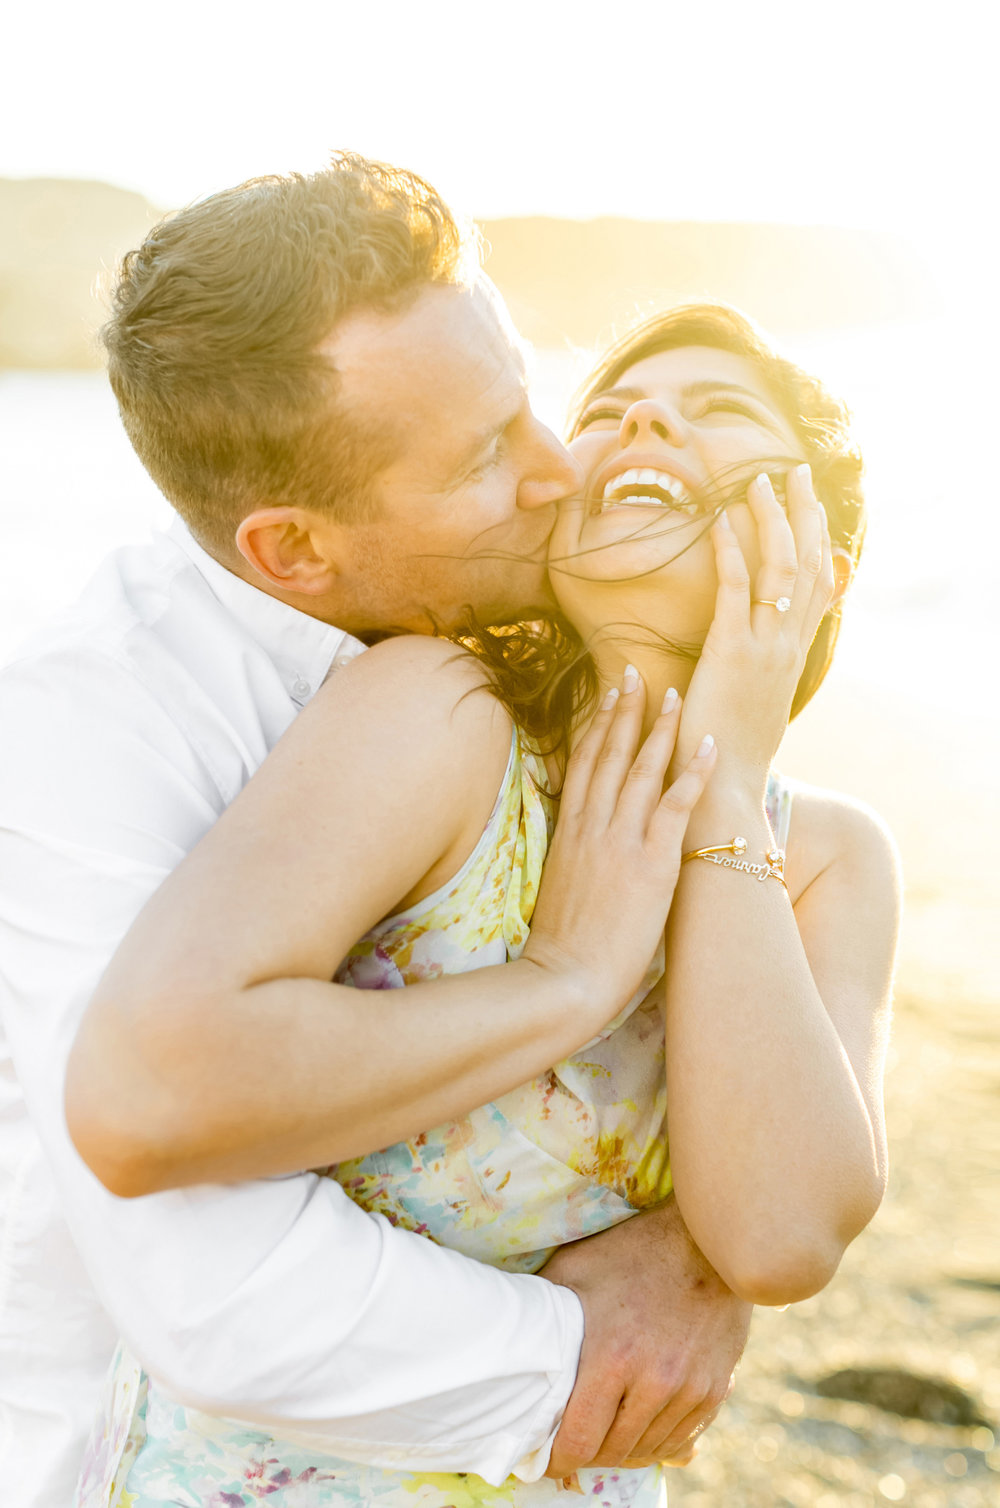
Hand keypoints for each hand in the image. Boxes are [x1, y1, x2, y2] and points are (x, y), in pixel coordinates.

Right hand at [522, 673, 715, 1025]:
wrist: (564, 979)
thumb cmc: (563, 947)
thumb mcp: (560, 887)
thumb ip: (576, 856)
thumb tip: (584, 844)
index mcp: (569, 832)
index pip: (584, 764)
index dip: (598, 725)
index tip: (608, 695)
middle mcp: (592, 827)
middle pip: (610, 755)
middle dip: (625, 710)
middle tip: (636, 671)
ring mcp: (621, 842)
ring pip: (643, 770)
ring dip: (660, 729)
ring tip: (674, 695)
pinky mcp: (650, 863)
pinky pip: (677, 806)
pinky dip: (695, 773)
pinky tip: (710, 747)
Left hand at [539, 1197, 751, 1474]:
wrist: (704, 1238)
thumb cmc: (629, 1250)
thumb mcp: (575, 1270)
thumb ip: (542, 1315)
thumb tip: (506, 1348)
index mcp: (613, 1356)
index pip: (578, 1443)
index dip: (555, 1459)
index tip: (543, 1457)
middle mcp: (655, 1381)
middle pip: (612, 1453)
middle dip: (586, 1454)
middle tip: (569, 1442)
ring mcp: (690, 1389)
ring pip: (646, 1450)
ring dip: (621, 1449)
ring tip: (601, 1433)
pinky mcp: (714, 1390)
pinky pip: (680, 1439)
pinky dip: (655, 1440)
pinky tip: (636, 1425)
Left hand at [671, 464, 833, 788]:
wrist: (726, 789)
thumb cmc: (730, 751)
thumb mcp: (756, 703)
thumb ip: (760, 669)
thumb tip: (758, 650)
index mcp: (793, 654)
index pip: (819, 585)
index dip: (819, 540)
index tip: (812, 504)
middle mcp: (788, 645)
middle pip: (810, 564)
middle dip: (805, 513)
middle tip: (797, 472)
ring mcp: (765, 648)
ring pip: (781, 568)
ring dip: (770, 520)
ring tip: (758, 483)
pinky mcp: (732, 654)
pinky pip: (735, 591)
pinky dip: (729, 552)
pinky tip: (718, 522)